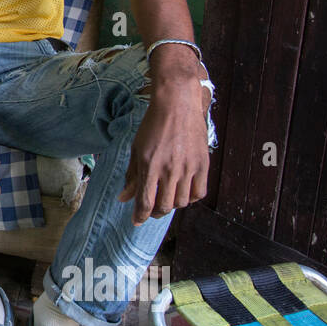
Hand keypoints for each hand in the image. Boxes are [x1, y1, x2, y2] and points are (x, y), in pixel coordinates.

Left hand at [117, 78, 209, 223]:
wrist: (177, 104)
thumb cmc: (153, 125)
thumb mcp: (137, 149)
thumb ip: (132, 175)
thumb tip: (124, 198)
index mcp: (150, 165)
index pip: (145, 201)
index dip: (140, 215)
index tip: (136, 221)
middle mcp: (170, 169)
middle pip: (164, 206)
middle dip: (155, 212)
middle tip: (151, 209)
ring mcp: (188, 168)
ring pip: (181, 202)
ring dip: (172, 205)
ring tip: (166, 198)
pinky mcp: (202, 164)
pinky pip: (199, 193)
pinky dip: (190, 198)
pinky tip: (183, 192)